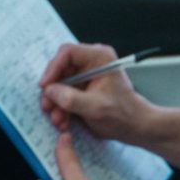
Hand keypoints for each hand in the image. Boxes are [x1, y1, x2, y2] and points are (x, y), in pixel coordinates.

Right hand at [39, 43, 153, 142]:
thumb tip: (51, 91)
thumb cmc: (123, 113)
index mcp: (99, 57)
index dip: (53, 68)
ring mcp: (86, 75)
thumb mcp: (96, 107)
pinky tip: (63, 121)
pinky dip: (61, 108)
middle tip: (48, 106)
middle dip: (53, 90)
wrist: (133, 126)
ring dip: (56, 103)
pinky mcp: (82, 88)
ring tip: (58, 119)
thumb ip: (72, 99)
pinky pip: (64, 94)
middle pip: (61, 69)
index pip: (68, 53)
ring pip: (60, 84)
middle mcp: (91, 63)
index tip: (45, 85)